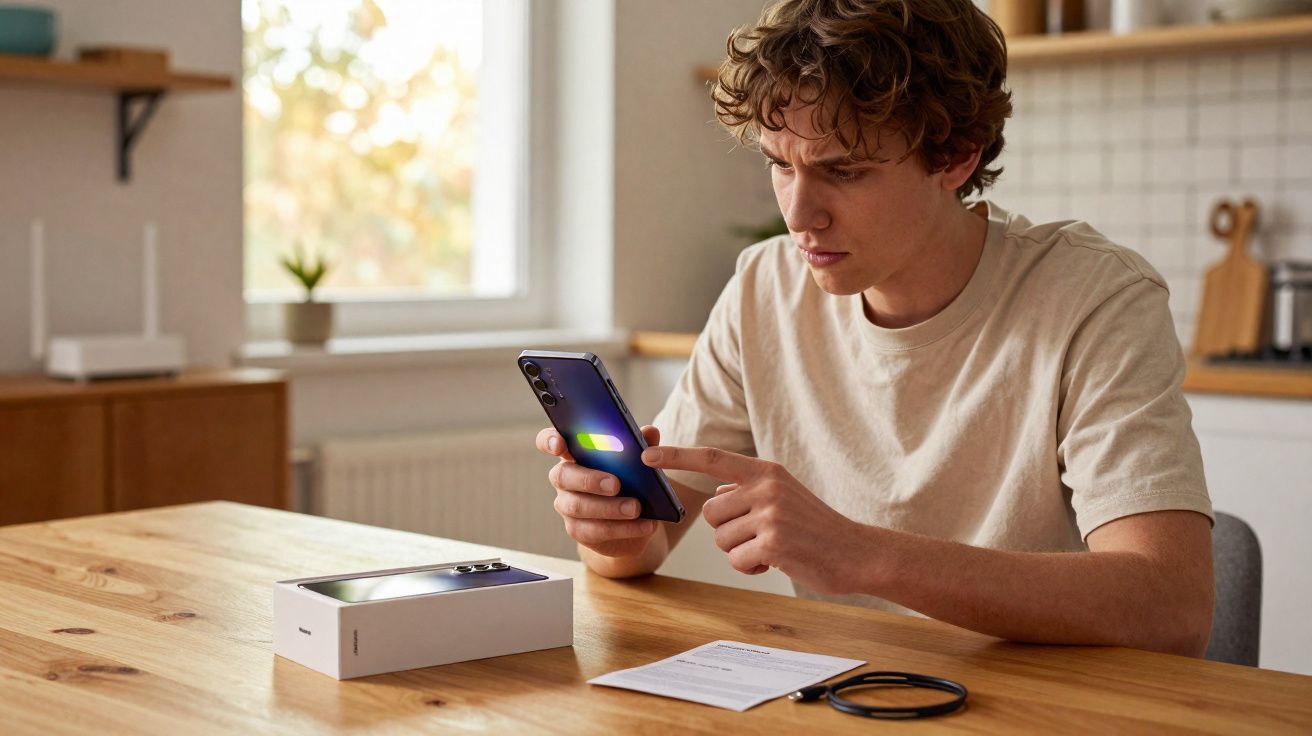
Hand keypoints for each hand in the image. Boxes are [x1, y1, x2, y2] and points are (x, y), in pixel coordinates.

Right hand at [537, 425, 660, 558]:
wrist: (637, 518)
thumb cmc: (632, 479)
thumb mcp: (639, 461)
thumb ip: (642, 444)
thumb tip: (650, 431)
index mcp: (574, 453)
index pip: (549, 441)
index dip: (549, 441)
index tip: (560, 444)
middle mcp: (564, 478)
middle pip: (563, 475)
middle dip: (588, 479)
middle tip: (615, 484)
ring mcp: (567, 505)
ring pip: (578, 506)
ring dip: (609, 508)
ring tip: (636, 508)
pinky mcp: (578, 530)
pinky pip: (593, 530)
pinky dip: (622, 528)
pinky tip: (644, 525)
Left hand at [641, 445, 870, 594]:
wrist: (856, 552)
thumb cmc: (816, 527)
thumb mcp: (785, 495)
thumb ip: (750, 489)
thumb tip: (718, 487)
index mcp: (766, 471)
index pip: (712, 458)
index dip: (677, 457)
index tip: (646, 456)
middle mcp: (766, 487)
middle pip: (710, 512)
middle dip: (728, 531)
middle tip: (761, 535)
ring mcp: (770, 514)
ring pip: (721, 539)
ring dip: (741, 551)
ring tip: (773, 547)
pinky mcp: (773, 542)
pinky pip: (737, 560)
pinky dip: (751, 567)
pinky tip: (777, 561)